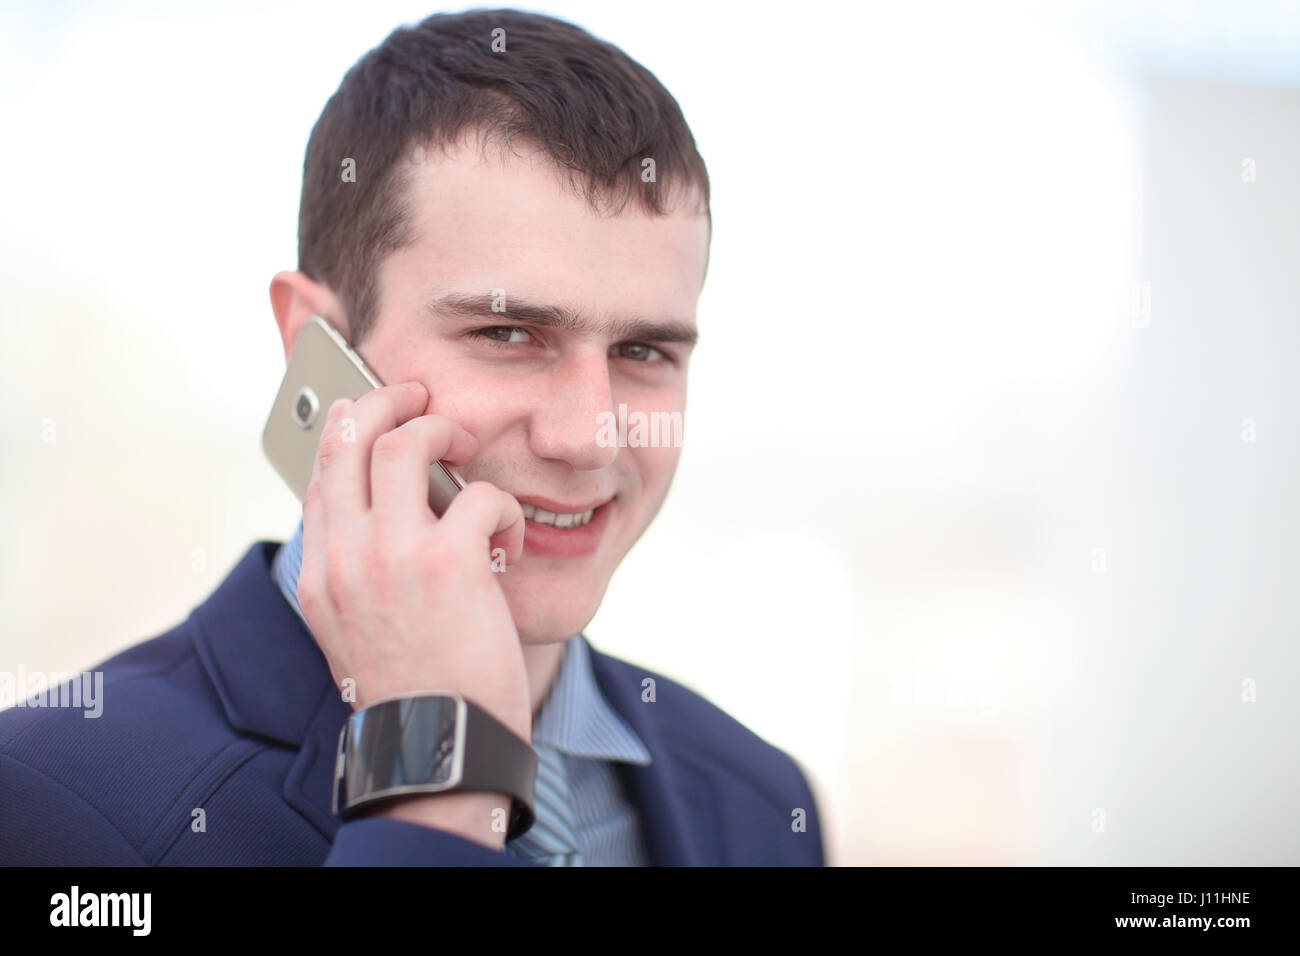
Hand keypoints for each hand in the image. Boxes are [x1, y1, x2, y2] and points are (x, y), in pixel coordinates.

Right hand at [297, 382, 529, 743]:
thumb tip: (380, 527)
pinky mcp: (448, 564)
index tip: (371, 411)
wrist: (437, 750)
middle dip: (388, 400)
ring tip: (466, 445)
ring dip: (441, 429)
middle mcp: (344, 557)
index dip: (347, 429)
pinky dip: (502, 504)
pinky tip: (508, 534)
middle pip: (349, 437)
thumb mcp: (355, 635)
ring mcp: (391, 557)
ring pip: (404, 442)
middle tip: (422, 396)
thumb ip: (357, 576)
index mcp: (320, 573)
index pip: (319, 474)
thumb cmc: (414, 695)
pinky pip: (479, 495)